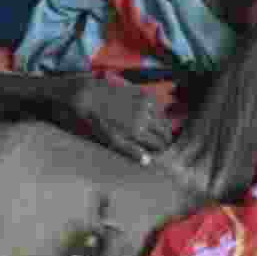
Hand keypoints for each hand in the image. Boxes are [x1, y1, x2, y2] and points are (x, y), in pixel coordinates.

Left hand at [55, 76, 172, 162]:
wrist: (90, 98)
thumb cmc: (99, 123)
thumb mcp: (113, 141)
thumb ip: (132, 151)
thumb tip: (148, 162)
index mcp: (137, 133)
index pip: (159, 145)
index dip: (160, 150)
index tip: (159, 151)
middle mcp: (144, 118)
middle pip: (164, 132)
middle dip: (165, 138)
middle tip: (162, 142)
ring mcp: (144, 105)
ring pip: (161, 118)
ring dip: (160, 126)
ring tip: (155, 130)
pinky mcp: (142, 93)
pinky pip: (155, 105)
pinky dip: (154, 112)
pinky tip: (146, 115)